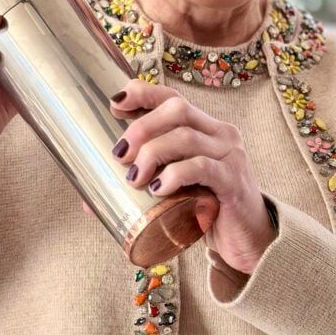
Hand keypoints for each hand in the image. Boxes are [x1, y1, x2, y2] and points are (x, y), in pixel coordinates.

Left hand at [110, 80, 274, 273]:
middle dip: (142, 126)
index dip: (143, 93)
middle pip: (177, 109)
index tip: (114, 104)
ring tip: (133, 178)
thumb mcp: (174, 191)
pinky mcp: (233, 181)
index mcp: (205, 128)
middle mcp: (220, 134)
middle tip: (119, 154)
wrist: (247, 242)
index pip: (173, 98)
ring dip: (152, 153)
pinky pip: (203, 167)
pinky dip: (176, 174)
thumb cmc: (206, 211)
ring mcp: (230, 156)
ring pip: (186, 137)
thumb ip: (142, 188)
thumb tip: (88, 203)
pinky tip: (158, 188)